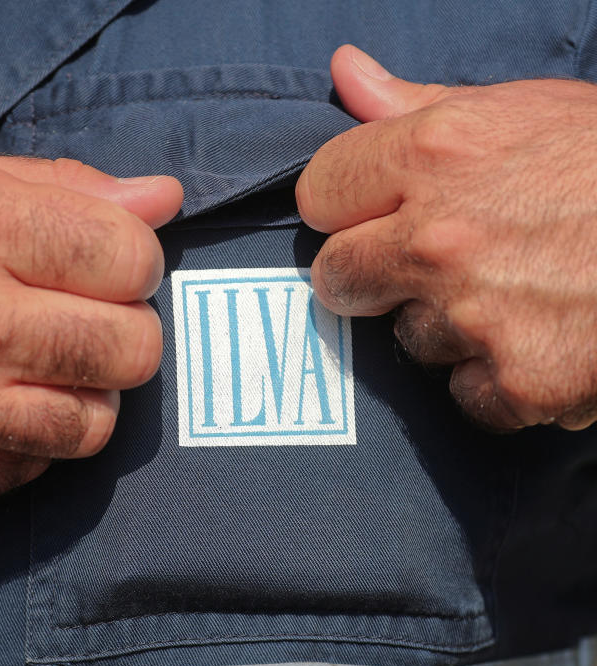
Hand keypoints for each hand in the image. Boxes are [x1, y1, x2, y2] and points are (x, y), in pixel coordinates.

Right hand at [0, 150, 181, 502]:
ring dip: (87, 396)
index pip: (132, 257)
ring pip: (96, 424)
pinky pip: (33, 471)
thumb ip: (61, 186)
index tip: (107, 267)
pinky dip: (30, 443)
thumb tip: (163, 199)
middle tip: (85, 322)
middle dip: (126, 333)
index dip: (133, 262)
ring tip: (45, 372)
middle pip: (132, 348)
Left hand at [297, 45, 596, 430]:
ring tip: (518, 296)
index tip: (373, 214)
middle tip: (429, 267)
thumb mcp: (521, 108)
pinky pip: (468, 394)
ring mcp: (475, 315)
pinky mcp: (518, 382)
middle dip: (370, 275)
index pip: (318, 193)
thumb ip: (416, 103)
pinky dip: (500, 380)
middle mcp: (440, 237)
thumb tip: (344, 72)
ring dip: (448, 328)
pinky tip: (546, 342)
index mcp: (435, 153)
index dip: (344, 208)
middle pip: (337, 277)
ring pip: (410, 340)